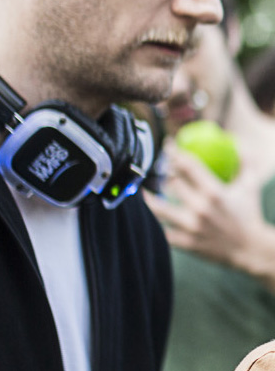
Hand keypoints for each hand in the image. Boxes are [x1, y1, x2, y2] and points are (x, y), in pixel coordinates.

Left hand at [144, 139, 274, 291]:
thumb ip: (244, 161)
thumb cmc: (249, 214)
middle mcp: (200, 208)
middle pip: (171, 183)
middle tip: (160, 166)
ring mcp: (192, 227)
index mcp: (214, 192)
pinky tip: (148, 214)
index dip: (174, 152)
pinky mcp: (187, 243)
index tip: (168, 144)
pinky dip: (154, 222)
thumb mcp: (249, 186)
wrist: (251, 251)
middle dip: (164, 171)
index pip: (188, 165)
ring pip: (160, 208)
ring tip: (141, 189)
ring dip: (149, 197)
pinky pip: (164, 231)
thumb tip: (237, 142)